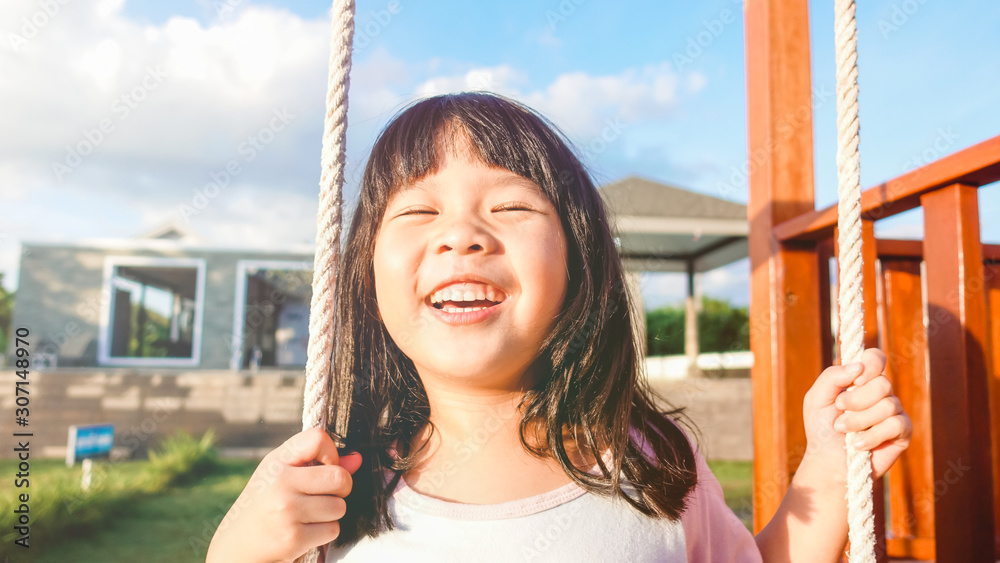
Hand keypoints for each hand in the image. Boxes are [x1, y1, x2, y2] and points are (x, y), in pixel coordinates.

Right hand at [207, 428, 362, 562]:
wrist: (238, 546)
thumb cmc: (267, 503)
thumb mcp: (285, 475)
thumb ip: (320, 464)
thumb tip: (358, 459)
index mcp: (277, 461)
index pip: (318, 438)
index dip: (331, 453)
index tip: (324, 466)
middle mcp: (280, 482)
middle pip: (340, 477)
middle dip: (341, 488)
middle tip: (325, 494)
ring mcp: (286, 510)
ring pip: (339, 506)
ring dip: (331, 513)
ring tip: (309, 515)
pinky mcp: (293, 538)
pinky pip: (332, 529)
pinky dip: (324, 532)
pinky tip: (304, 530)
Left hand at [800, 348, 911, 482]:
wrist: (828, 463)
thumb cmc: (821, 430)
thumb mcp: (816, 399)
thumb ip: (832, 376)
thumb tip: (858, 365)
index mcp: (861, 381)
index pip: (876, 358)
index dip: (871, 364)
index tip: (856, 379)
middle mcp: (880, 393)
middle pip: (882, 383)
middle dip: (856, 400)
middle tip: (839, 410)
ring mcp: (894, 412)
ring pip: (888, 404)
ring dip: (860, 420)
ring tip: (844, 431)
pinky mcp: (903, 432)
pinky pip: (896, 425)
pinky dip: (872, 436)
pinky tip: (858, 445)